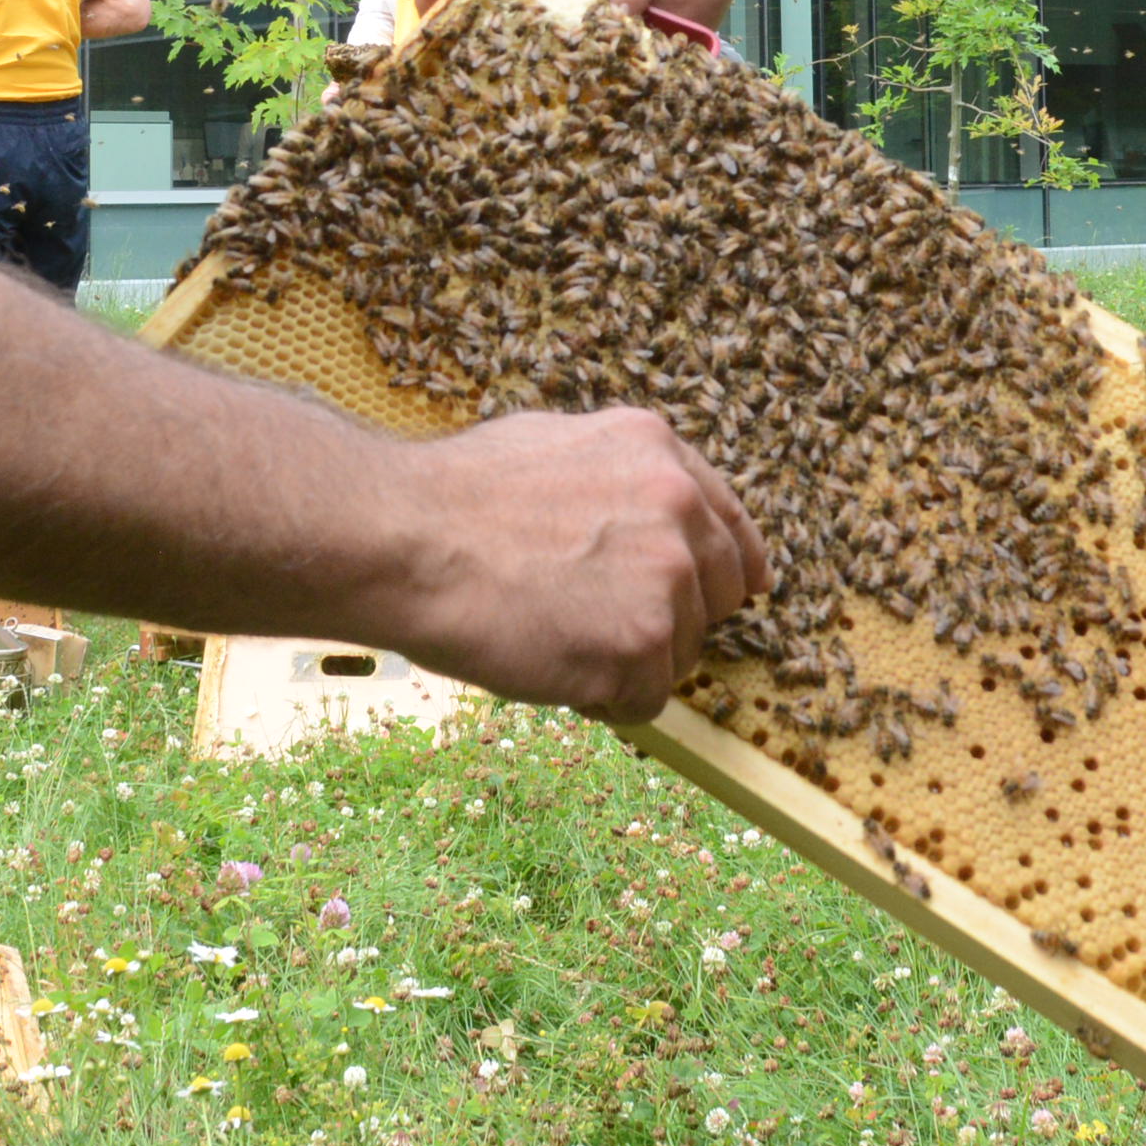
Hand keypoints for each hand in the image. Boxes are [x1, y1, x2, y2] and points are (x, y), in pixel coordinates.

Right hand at [355, 407, 770, 720]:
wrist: (406, 539)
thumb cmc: (453, 497)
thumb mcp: (553, 445)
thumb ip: (615, 477)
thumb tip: (639, 509)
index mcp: (657, 452)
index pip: (729, 521)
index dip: (729, 564)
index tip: (739, 592)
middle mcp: (678, 508)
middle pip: (715, 596)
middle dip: (668, 618)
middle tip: (596, 622)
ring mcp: (665, 578)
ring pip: (677, 654)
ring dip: (625, 661)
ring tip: (549, 634)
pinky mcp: (642, 646)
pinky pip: (645, 701)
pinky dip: (602, 701)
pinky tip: (548, 665)